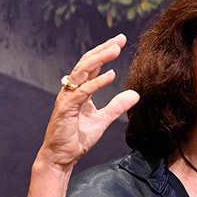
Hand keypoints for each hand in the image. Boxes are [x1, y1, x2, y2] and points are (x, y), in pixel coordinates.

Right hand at [36, 34, 139, 171]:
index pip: (93, 65)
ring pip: (82, 72)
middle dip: (103, 49)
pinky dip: (96, 82)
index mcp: (80, 90)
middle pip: (87, 63)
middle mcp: (72, 90)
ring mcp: (67, 98)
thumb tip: (135, 94)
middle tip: (119, 39)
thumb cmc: (76, 138)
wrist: (61, 157)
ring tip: (115, 49)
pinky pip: (82, 92)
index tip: (120, 40)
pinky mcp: (66, 108)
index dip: (105, 52)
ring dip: (99, 59)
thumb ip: (117, 106)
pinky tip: (110, 76)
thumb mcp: (103, 120)